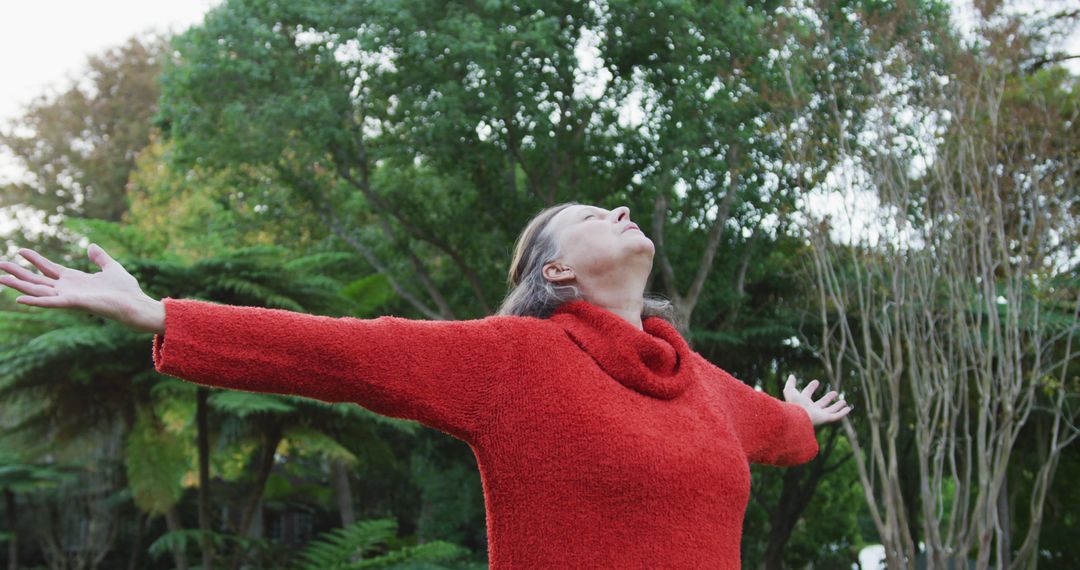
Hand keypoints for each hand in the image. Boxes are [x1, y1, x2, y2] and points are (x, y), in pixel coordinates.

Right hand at [0, 244, 164, 333]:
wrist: (136, 303)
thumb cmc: (126, 290)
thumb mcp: (111, 267)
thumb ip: (100, 257)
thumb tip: (91, 245)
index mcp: (75, 280)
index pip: (49, 268)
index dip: (35, 260)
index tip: (20, 250)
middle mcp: (68, 289)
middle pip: (37, 280)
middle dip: (18, 272)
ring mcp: (69, 297)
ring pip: (38, 290)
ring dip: (19, 285)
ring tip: (0, 278)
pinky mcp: (74, 303)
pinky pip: (50, 302)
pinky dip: (35, 301)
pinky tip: (19, 298)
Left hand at [783, 374, 852, 426]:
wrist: (798, 417)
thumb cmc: (794, 404)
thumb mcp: (790, 391)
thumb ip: (790, 383)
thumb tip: (792, 376)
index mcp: (802, 402)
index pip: (807, 393)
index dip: (811, 387)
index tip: (816, 381)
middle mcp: (811, 409)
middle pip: (821, 403)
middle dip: (828, 398)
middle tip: (834, 392)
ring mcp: (819, 414)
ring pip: (830, 410)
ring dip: (837, 406)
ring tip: (844, 401)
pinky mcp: (825, 419)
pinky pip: (836, 416)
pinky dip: (842, 413)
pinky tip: (848, 409)